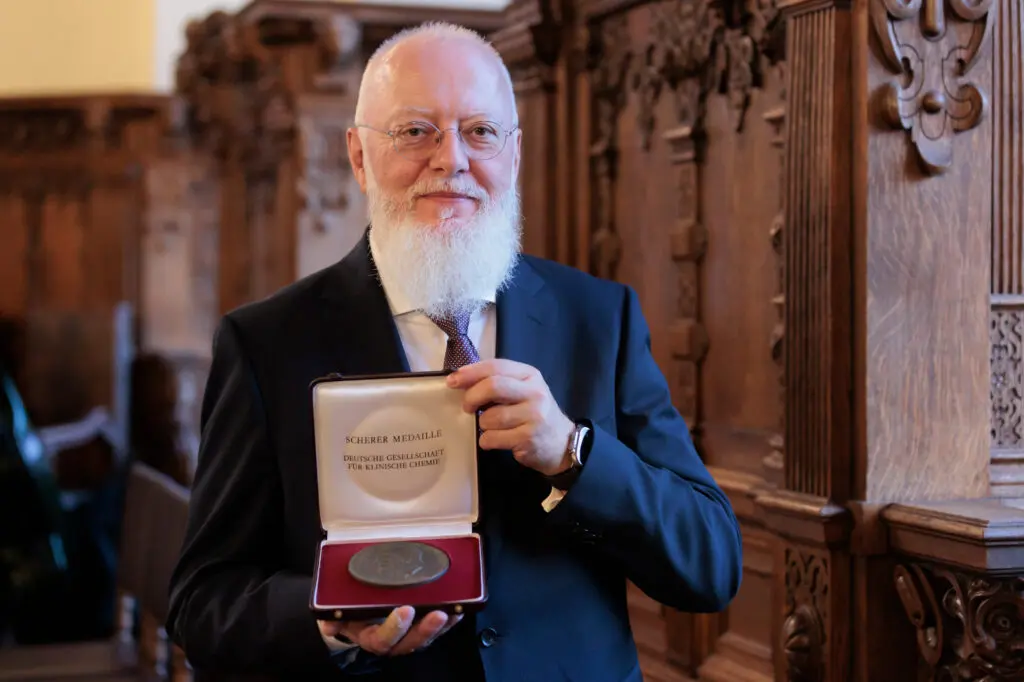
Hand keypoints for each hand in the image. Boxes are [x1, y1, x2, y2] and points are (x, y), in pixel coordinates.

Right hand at [318, 606, 460, 655]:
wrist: (350, 616)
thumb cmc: (347, 612)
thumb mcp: (336, 615)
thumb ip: (332, 618)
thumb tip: (328, 623)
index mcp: (370, 637)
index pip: (382, 639)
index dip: (394, 628)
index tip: (404, 611)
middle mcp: (392, 641)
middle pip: (410, 641)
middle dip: (425, 629)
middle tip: (437, 614)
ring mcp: (408, 635)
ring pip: (425, 637)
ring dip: (441, 627)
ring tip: (453, 613)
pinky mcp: (420, 626)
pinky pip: (437, 628)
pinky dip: (450, 620)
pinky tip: (459, 610)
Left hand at [448, 359, 574, 475]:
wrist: (562, 443)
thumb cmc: (534, 414)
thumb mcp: (523, 391)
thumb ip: (498, 382)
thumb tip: (461, 380)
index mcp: (530, 375)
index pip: (496, 367)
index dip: (471, 373)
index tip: (452, 381)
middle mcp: (535, 393)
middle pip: (493, 386)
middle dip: (472, 397)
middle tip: (467, 407)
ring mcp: (534, 416)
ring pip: (490, 417)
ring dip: (482, 424)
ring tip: (491, 427)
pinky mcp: (528, 439)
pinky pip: (492, 438)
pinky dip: (486, 440)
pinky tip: (494, 440)